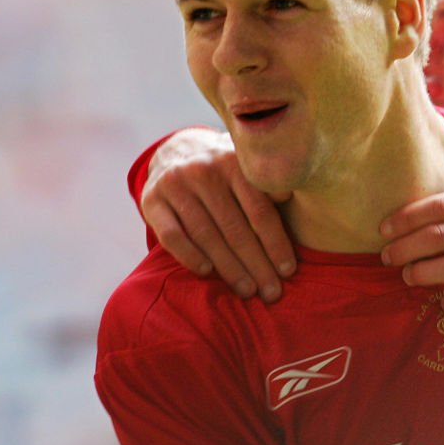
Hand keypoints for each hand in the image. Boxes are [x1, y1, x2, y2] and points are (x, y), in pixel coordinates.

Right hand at [140, 128, 294, 301]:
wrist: (177, 152)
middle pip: (235, 228)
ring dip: (229, 268)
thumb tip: (292, 199)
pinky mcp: (151, 200)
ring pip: (207, 235)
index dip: (276, 244)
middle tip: (272, 292)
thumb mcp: (248, 170)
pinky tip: (207, 273)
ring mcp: (175, 185)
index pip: (260, 212)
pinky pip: (171, 235)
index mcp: (235, 163)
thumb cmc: (227, 173)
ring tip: (247, 290)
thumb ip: (270, 187)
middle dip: (257, 265)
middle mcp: (204, 170)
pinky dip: (190, 256)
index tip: (289, 271)